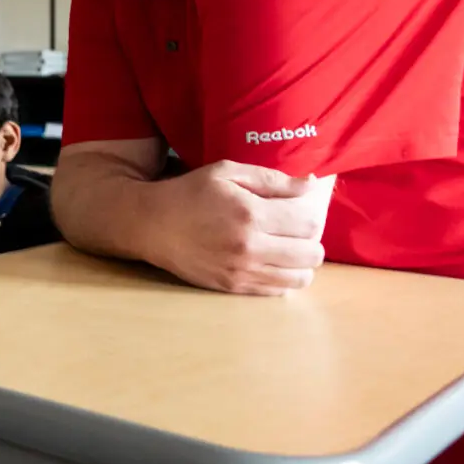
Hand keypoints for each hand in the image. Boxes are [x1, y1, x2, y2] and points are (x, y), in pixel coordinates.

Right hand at [145, 161, 332, 295]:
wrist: (151, 225)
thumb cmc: (189, 193)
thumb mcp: (227, 172)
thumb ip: (271, 179)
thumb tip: (311, 184)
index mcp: (250, 213)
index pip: (310, 222)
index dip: (310, 214)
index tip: (296, 209)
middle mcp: (250, 246)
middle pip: (312, 253)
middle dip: (309, 239)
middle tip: (292, 230)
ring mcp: (242, 271)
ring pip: (301, 278)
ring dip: (299, 262)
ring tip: (284, 248)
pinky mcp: (233, 287)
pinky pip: (278, 291)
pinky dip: (282, 278)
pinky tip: (269, 262)